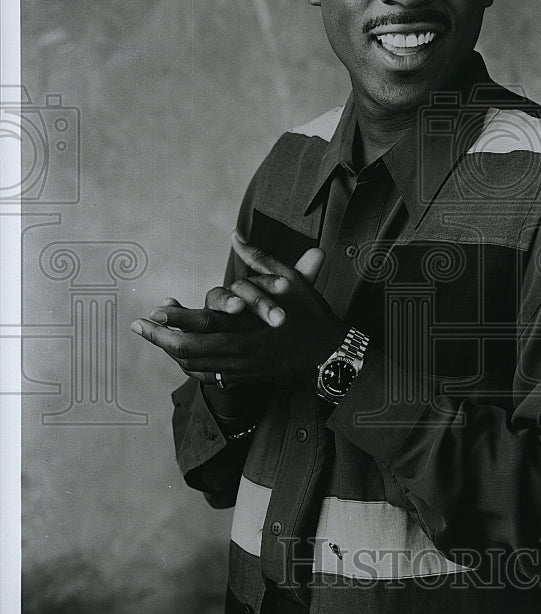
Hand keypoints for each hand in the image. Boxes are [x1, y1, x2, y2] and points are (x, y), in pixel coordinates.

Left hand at [130, 234, 344, 385]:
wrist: (330, 355)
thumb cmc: (311, 315)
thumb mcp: (289, 282)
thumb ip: (259, 259)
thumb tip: (235, 235)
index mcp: (248, 328)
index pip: (202, 324)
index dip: (174, 319)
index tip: (152, 310)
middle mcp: (240, 353)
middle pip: (188, 351)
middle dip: (159, 338)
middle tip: (137, 326)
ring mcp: (241, 369)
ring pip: (194, 366)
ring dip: (170, 351)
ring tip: (153, 336)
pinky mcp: (244, 378)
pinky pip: (207, 377)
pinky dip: (189, 366)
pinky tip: (179, 354)